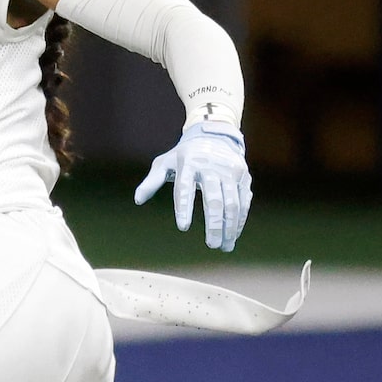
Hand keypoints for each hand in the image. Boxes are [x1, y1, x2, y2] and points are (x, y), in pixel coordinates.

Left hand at [134, 121, 251, 251]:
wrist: (214, 135)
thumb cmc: (185, 155)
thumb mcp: (165, 162)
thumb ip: (152, 181)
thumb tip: (138, 200)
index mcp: (188, 163)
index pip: (185, 188)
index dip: (184, 208)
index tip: (183, 227)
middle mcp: (211, 167)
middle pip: (214, 200)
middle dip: (214, 225)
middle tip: (211, 246)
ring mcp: (230, 171)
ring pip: (232, 203)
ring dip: (230, 227)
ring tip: (225, 247)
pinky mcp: (243, 176)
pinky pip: (243, 201)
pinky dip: (240, 220)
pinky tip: (234, 235)